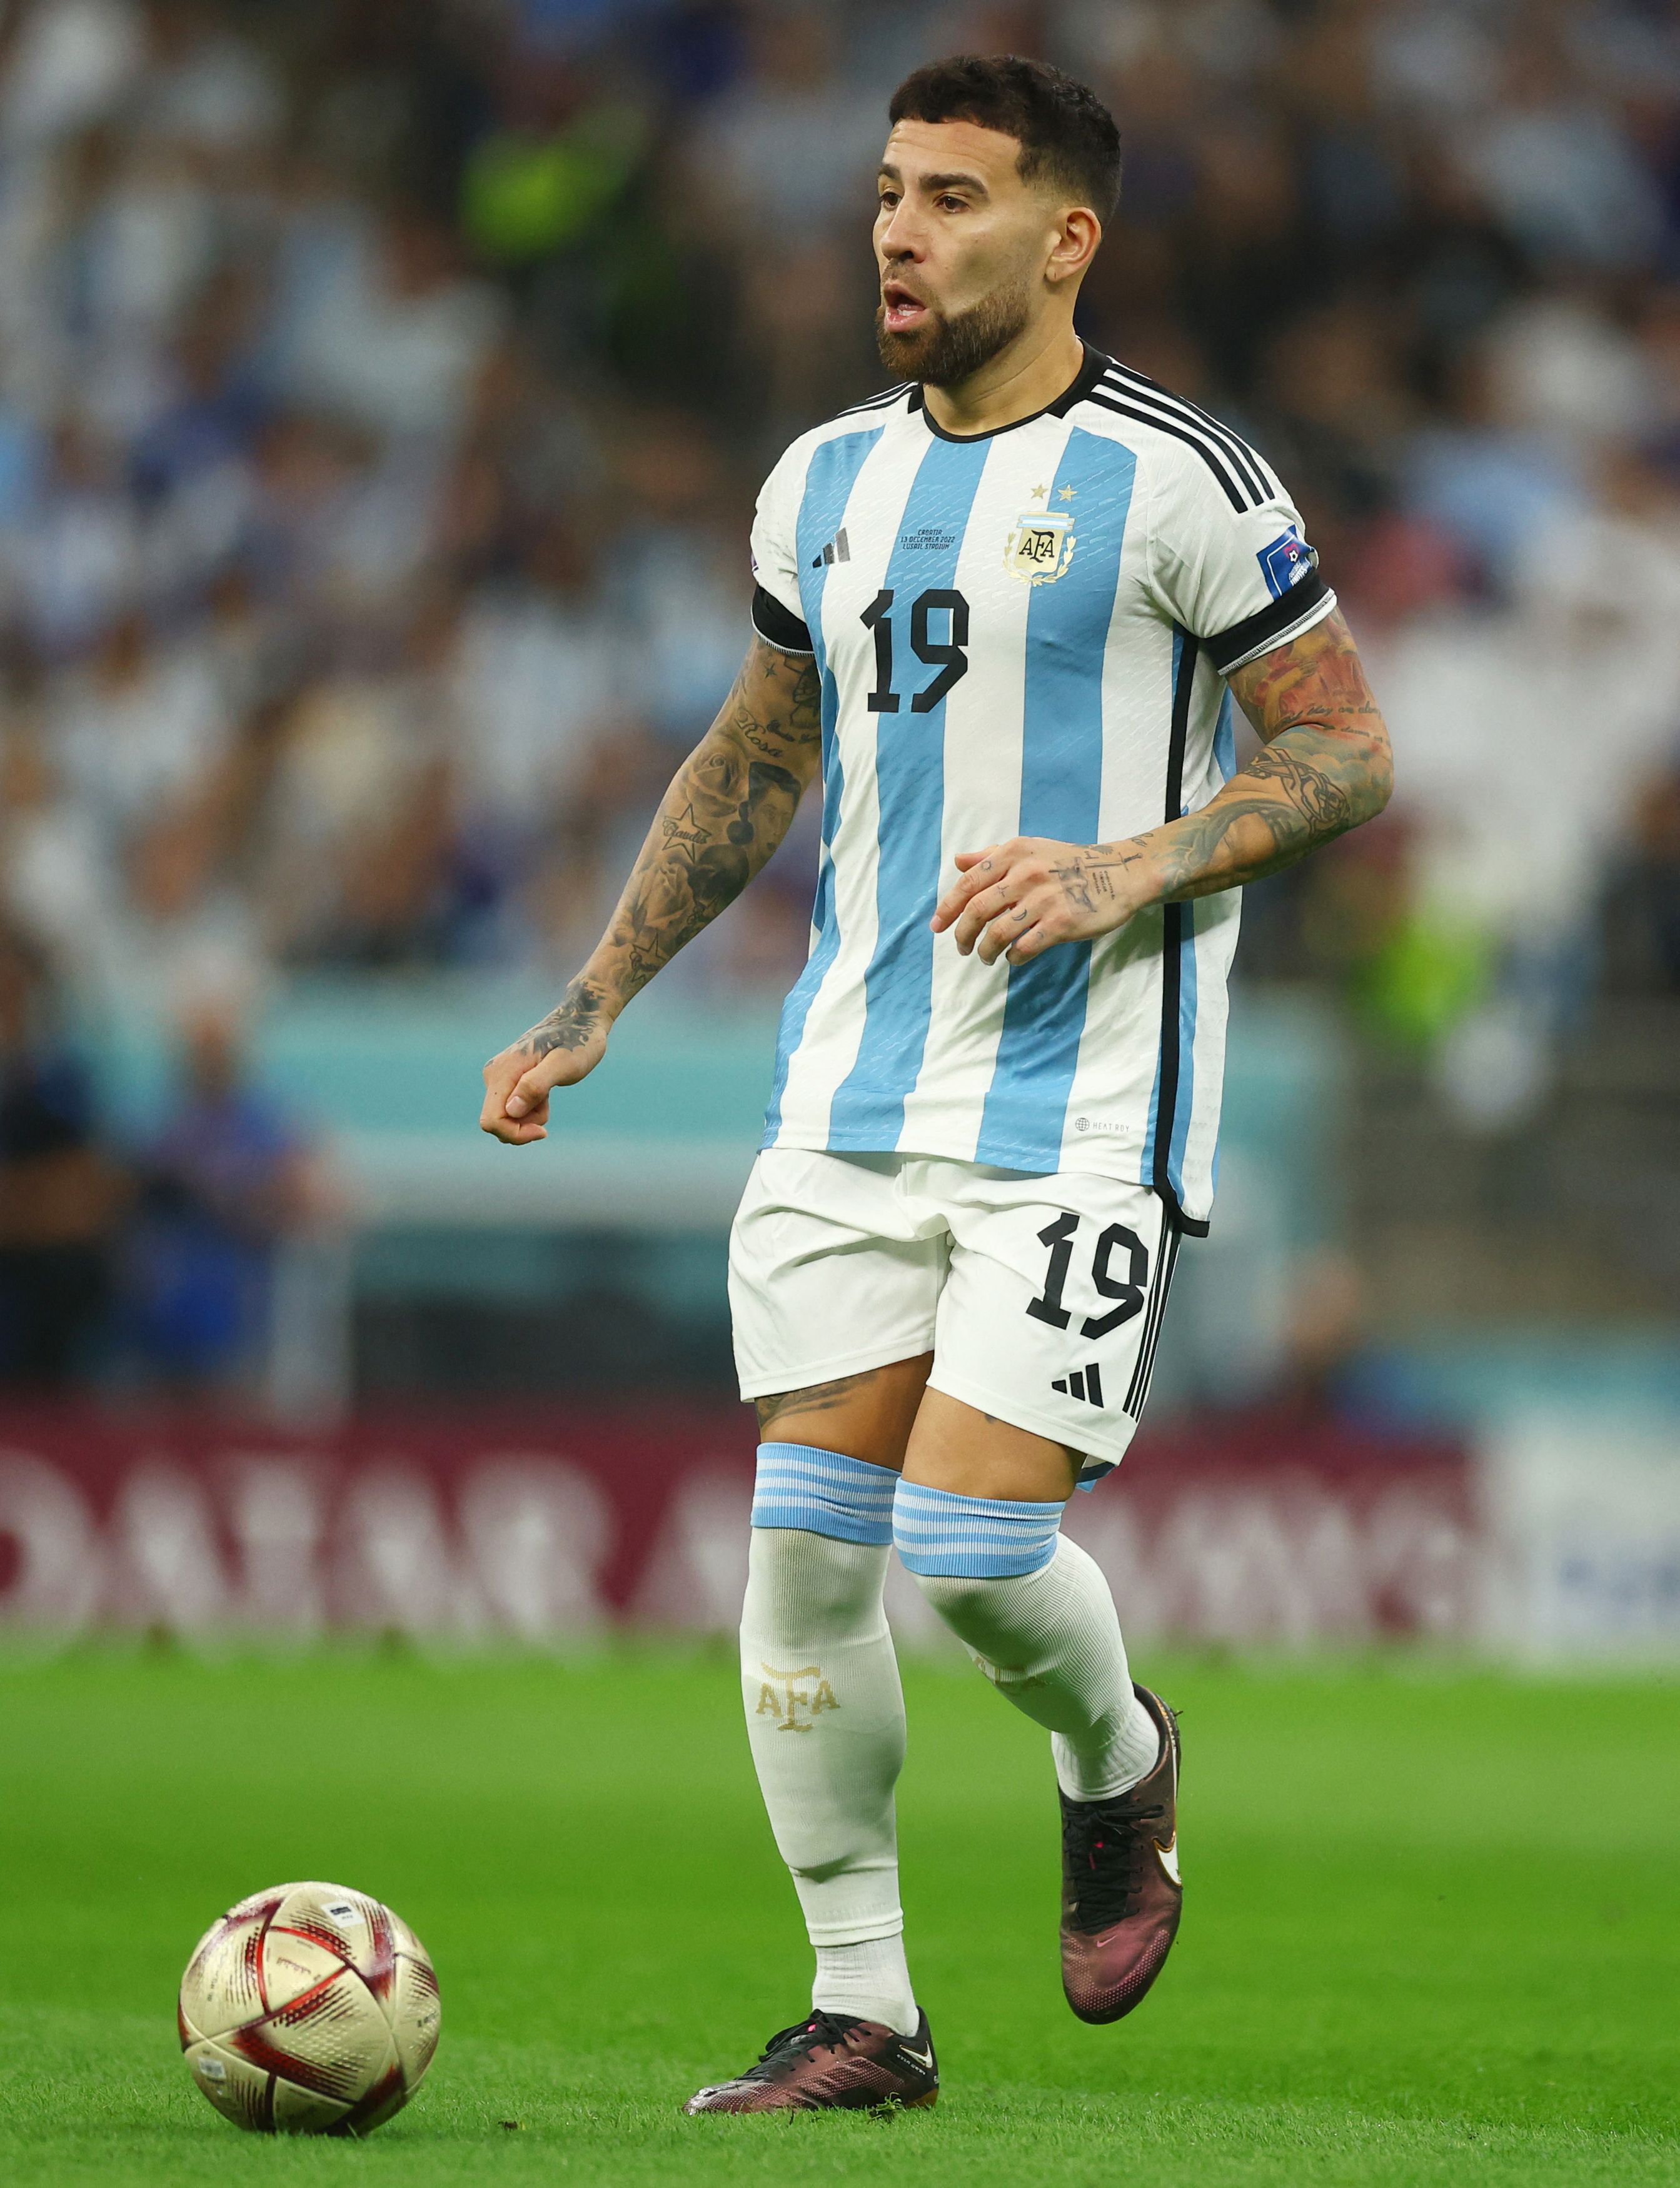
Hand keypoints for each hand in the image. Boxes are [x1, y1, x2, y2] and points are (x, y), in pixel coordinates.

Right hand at [479, 984, 610, 1144]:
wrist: (580, 1021)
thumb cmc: (578, 1042)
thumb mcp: (563, 1065)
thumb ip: (536, 1085)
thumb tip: (512, 1110)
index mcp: (502, 1073)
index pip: (492, 1121)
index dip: (515, 1133)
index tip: (544, 1131)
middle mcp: (494, 1075)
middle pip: (496, 1123)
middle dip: (524, 1125)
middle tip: (548, 1104)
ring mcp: (499, 1077)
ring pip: (507, 1118)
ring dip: (530, 1117)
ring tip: (549, 1092)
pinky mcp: (508, 1079)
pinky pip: (513, 1109)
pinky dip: (531, 1109)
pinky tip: (546, 1090)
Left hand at [930, 837, 1149, 965]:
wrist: (1120, 873)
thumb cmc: (1071, 863)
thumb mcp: (1031, 849)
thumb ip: (992, 855)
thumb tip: (958, 862)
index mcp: (1014, 852)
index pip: (968, 882)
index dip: (947, 907)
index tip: (937, 927)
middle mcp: (1026, 873)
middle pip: (977, 910)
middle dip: (962, 935)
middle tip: (961, 949)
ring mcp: (1044, 898)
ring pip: (997, 933)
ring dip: (985, 951)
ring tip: (985, 958)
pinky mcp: (1062, 922)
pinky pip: (1024, 947)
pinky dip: (1013, 958)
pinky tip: (1014, 958)